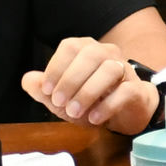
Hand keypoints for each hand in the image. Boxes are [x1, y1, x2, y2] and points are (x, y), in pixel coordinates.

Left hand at [21, 38, 157, 131]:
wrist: (124, 112)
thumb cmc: (92, 100)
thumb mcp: (62, 98)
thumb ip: (43, 90)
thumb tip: (29, 80)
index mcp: (86, 50)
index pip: (71, 47)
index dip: (56, 67)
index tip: (47, 90)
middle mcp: (107, 54)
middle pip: (90, 54)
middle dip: (70, 80)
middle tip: (59, 102)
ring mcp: (125, 70)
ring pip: (109, 69)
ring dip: (87, 92)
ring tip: (74, 112)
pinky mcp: (137, 89)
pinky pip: (124, 91)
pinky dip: (107, 105)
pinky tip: (94, 118)